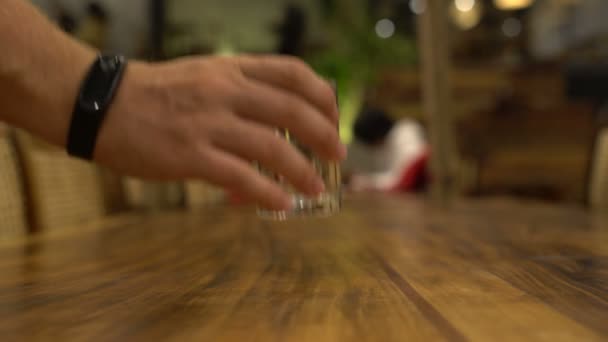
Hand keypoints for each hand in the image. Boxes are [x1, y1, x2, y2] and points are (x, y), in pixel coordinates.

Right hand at [94, 55, 345, 209]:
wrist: (99, 103)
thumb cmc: (154, 92)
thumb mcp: (202, 74)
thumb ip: (240, 89)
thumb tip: (278, 120)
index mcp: (230, 68)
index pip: (292, 73)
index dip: (322, 95)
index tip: (334, 115)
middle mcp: (224, 91)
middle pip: (292, 110)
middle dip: (324, 135)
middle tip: (338, 156)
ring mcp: (208, 123)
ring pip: (272, 146)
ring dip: (302, 170)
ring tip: (316, 187)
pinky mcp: (189, 155)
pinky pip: (240, 176)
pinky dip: (268, 192)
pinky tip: (283, 203)